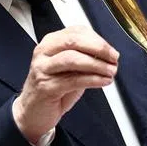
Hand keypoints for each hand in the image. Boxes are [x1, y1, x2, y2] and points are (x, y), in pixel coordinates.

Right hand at [13, 26, 118, 143]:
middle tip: (114, 57)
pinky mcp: (45, 87)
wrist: (32, 112)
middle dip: (98, 48)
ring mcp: (42, 69)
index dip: (98, 40)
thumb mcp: (70, 69)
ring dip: (96, 64)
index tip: (111, 50)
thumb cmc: (52, 88)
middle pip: (73, 42)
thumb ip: (85, 58)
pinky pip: (73, 80)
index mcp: (51, 43)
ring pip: (72, 59)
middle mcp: (44, 52)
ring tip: (111, 71)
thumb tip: (108, 55)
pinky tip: (103, 81)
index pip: (76, 32)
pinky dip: (92, 79)